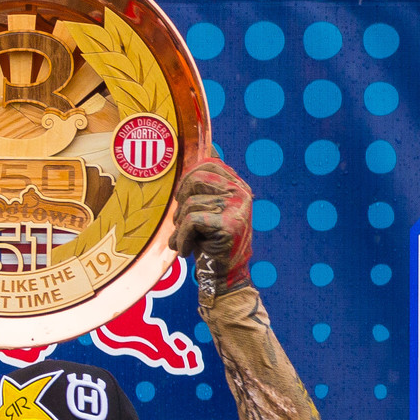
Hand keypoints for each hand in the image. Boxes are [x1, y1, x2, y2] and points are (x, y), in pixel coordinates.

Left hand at [172, 156, 252, 299]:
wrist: (223, 273)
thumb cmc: (209, 240)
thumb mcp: (206, 208)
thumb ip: (204, 184)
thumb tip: (204, 147)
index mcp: (237, 185)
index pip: (208, 163)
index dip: (187, 179)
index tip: (184, 200)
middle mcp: (240, 192)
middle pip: (195, 177)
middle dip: (180, 201)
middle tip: (183, 222)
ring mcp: (237, 207)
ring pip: (189, 203)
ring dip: (179, 227)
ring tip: (187, 240)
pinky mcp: (229, 224)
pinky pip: (190, 221)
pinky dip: (181, 239)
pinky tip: (187, 250)